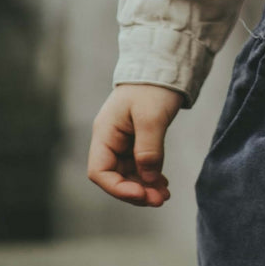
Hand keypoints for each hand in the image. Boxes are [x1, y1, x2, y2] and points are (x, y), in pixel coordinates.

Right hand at [87, 84, 184, 205]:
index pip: (100, 171)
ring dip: (145, 187)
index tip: (141, 194)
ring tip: (164, 195)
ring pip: (129, 174)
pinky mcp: (137, 139)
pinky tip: (163, 184)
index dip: (118, 188)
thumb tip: (149, 179)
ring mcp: (123, 140)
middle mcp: (110, 139)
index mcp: (105, 132)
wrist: (164, 65)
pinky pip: (139, 165)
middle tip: (159, 200)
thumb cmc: (154, 87)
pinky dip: (150, 176)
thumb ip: (148, 149)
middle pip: (115, 176)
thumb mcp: (152, 117)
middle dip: (135, 191)